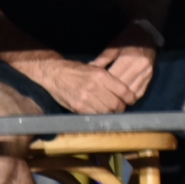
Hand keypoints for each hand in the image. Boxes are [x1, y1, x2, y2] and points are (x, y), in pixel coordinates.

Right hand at [23, 57, 138, 113]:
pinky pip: (95, 115)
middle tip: (119, 107)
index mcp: (101, 75)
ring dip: (110, 113)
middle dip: (120, 107)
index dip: (130, 98)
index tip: (130, 100)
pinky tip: (98, 111)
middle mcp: (95, 87)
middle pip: (116, 104)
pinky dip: (99, 115)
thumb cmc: (76, 70)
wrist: (54, 73)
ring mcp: (86, 98)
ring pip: (106, 112)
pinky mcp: (79, 107)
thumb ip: (108, 79)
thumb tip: (123, 91)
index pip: (123, 91)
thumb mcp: (95, 68)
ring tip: (109, 109)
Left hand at [90, 25, 159, 103]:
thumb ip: (102, 59)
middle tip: (100, 96)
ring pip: (131, 94)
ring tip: (110, 99)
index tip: (94, 87)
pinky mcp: (150, 79)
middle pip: (123, 87)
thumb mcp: (113, 46)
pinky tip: (122, 98)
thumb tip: (90, 69)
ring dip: (121, 98)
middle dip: (111, 92)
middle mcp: (140, 68)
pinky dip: (130, 98)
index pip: (114, 77)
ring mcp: (147, 75)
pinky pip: (139, 94)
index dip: (103, 84)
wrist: (147, 35)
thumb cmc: (127, 39)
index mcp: (129, 58)